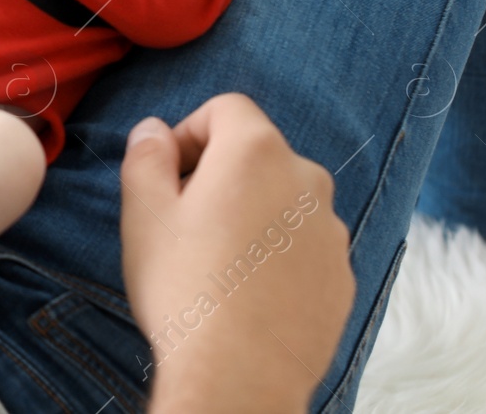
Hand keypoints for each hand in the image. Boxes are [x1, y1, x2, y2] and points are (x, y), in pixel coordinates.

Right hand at [120, 93, 355, 413]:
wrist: (239, 378)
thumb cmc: (185, 290)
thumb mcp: (143, 213)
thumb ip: (146, 156)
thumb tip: (154, 130)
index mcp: (257, 152)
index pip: (226, 108)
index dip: (188, 132)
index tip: (166, 173)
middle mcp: (306, 180)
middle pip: (257, 153)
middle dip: (219, 173)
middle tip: (183, 219)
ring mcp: (331, 231)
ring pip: (282, 200)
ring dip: (251, 213)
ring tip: (215, 261)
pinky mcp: (342, 276)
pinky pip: (303, 245)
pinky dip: (277, 253)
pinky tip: (245, 291)